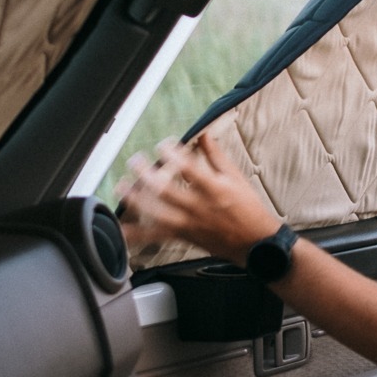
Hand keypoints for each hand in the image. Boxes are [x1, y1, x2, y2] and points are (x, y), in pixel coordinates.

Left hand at [118, 131, 278, 264]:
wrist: (254, 242)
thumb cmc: (247, 207)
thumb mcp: (235, 177)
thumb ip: (216, 156)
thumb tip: (203, 134)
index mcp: (214, 189)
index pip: (189, 169)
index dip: (173, 155)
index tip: (163, 144)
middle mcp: (199, 207)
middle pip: (167, 191)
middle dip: (147, 175)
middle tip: (135, 161)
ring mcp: (189, 223)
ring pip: (157, 213)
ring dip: (136, 201)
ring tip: (121, 187)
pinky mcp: (182, 236)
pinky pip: (156, 236)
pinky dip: (137, 235)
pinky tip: (121, 230)